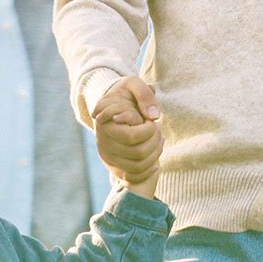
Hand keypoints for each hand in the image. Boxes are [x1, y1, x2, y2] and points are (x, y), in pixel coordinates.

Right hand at [92, 76, 162, 190]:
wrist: (113, 104)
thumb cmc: (126, 93)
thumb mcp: (133, 84)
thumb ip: (144, 94)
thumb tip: (153, 116)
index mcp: (105, 123)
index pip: (132, 137)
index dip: (148, 130)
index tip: (152, 120)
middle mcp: (103, 142)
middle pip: (137, 154)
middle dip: (154, 142)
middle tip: (158, 130)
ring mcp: (107, 156)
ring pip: (137, 167)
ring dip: (155, 155)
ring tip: (159, 140)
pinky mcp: (113, 165)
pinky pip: (132, 177)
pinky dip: (147, 172)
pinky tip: (155, 161)